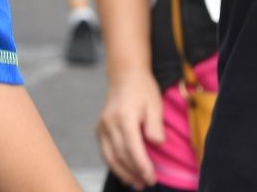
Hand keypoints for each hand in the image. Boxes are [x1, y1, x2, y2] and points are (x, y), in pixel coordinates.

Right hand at [96, 69, 163, 189]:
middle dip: (134, 172)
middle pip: (120, 154)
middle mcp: (109, 122)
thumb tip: (156, 144)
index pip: (132, 147)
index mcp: (124, 117)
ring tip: (137, 183)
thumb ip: (155, 125)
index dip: (142, 165)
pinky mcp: (100, 128)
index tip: (152, 178)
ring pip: (110, 155)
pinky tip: (124, 173)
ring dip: (123, 172)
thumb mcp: (155, 104)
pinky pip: (105, 151)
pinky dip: (113, 164)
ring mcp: (102, 125)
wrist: (124, 76)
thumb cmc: (142, 89)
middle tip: (148, 183)